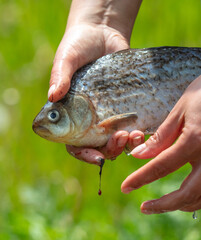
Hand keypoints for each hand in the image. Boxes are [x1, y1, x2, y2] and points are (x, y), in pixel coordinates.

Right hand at [48, 0, 141, 162]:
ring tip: (132, 135)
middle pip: (97, 146)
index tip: (96, 157)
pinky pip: (129, 127)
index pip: (74, 142)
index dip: (84, 153)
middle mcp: (88, 118)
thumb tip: (52, 96)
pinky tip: (141, 131)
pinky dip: (135, 135)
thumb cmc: (78, 45)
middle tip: (118, 140)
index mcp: (70, 114)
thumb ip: (60, 76)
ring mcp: (107, 113)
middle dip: (109, 150)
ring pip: (115, 141)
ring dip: (124, 145)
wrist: (102, 32)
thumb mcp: (66, 59)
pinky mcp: (123, 106)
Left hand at [121, 75, 200, 213]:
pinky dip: (196, 198)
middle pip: (188, 192)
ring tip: (161, 204)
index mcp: (195, 140)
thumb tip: (139, 155)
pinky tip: (184, 196)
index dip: (141, 179)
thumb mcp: (180, 112)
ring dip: (181, 204)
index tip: (125, 187)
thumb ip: (162, 137)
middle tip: (144, 207)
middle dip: (164, 205)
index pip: (162, 166)